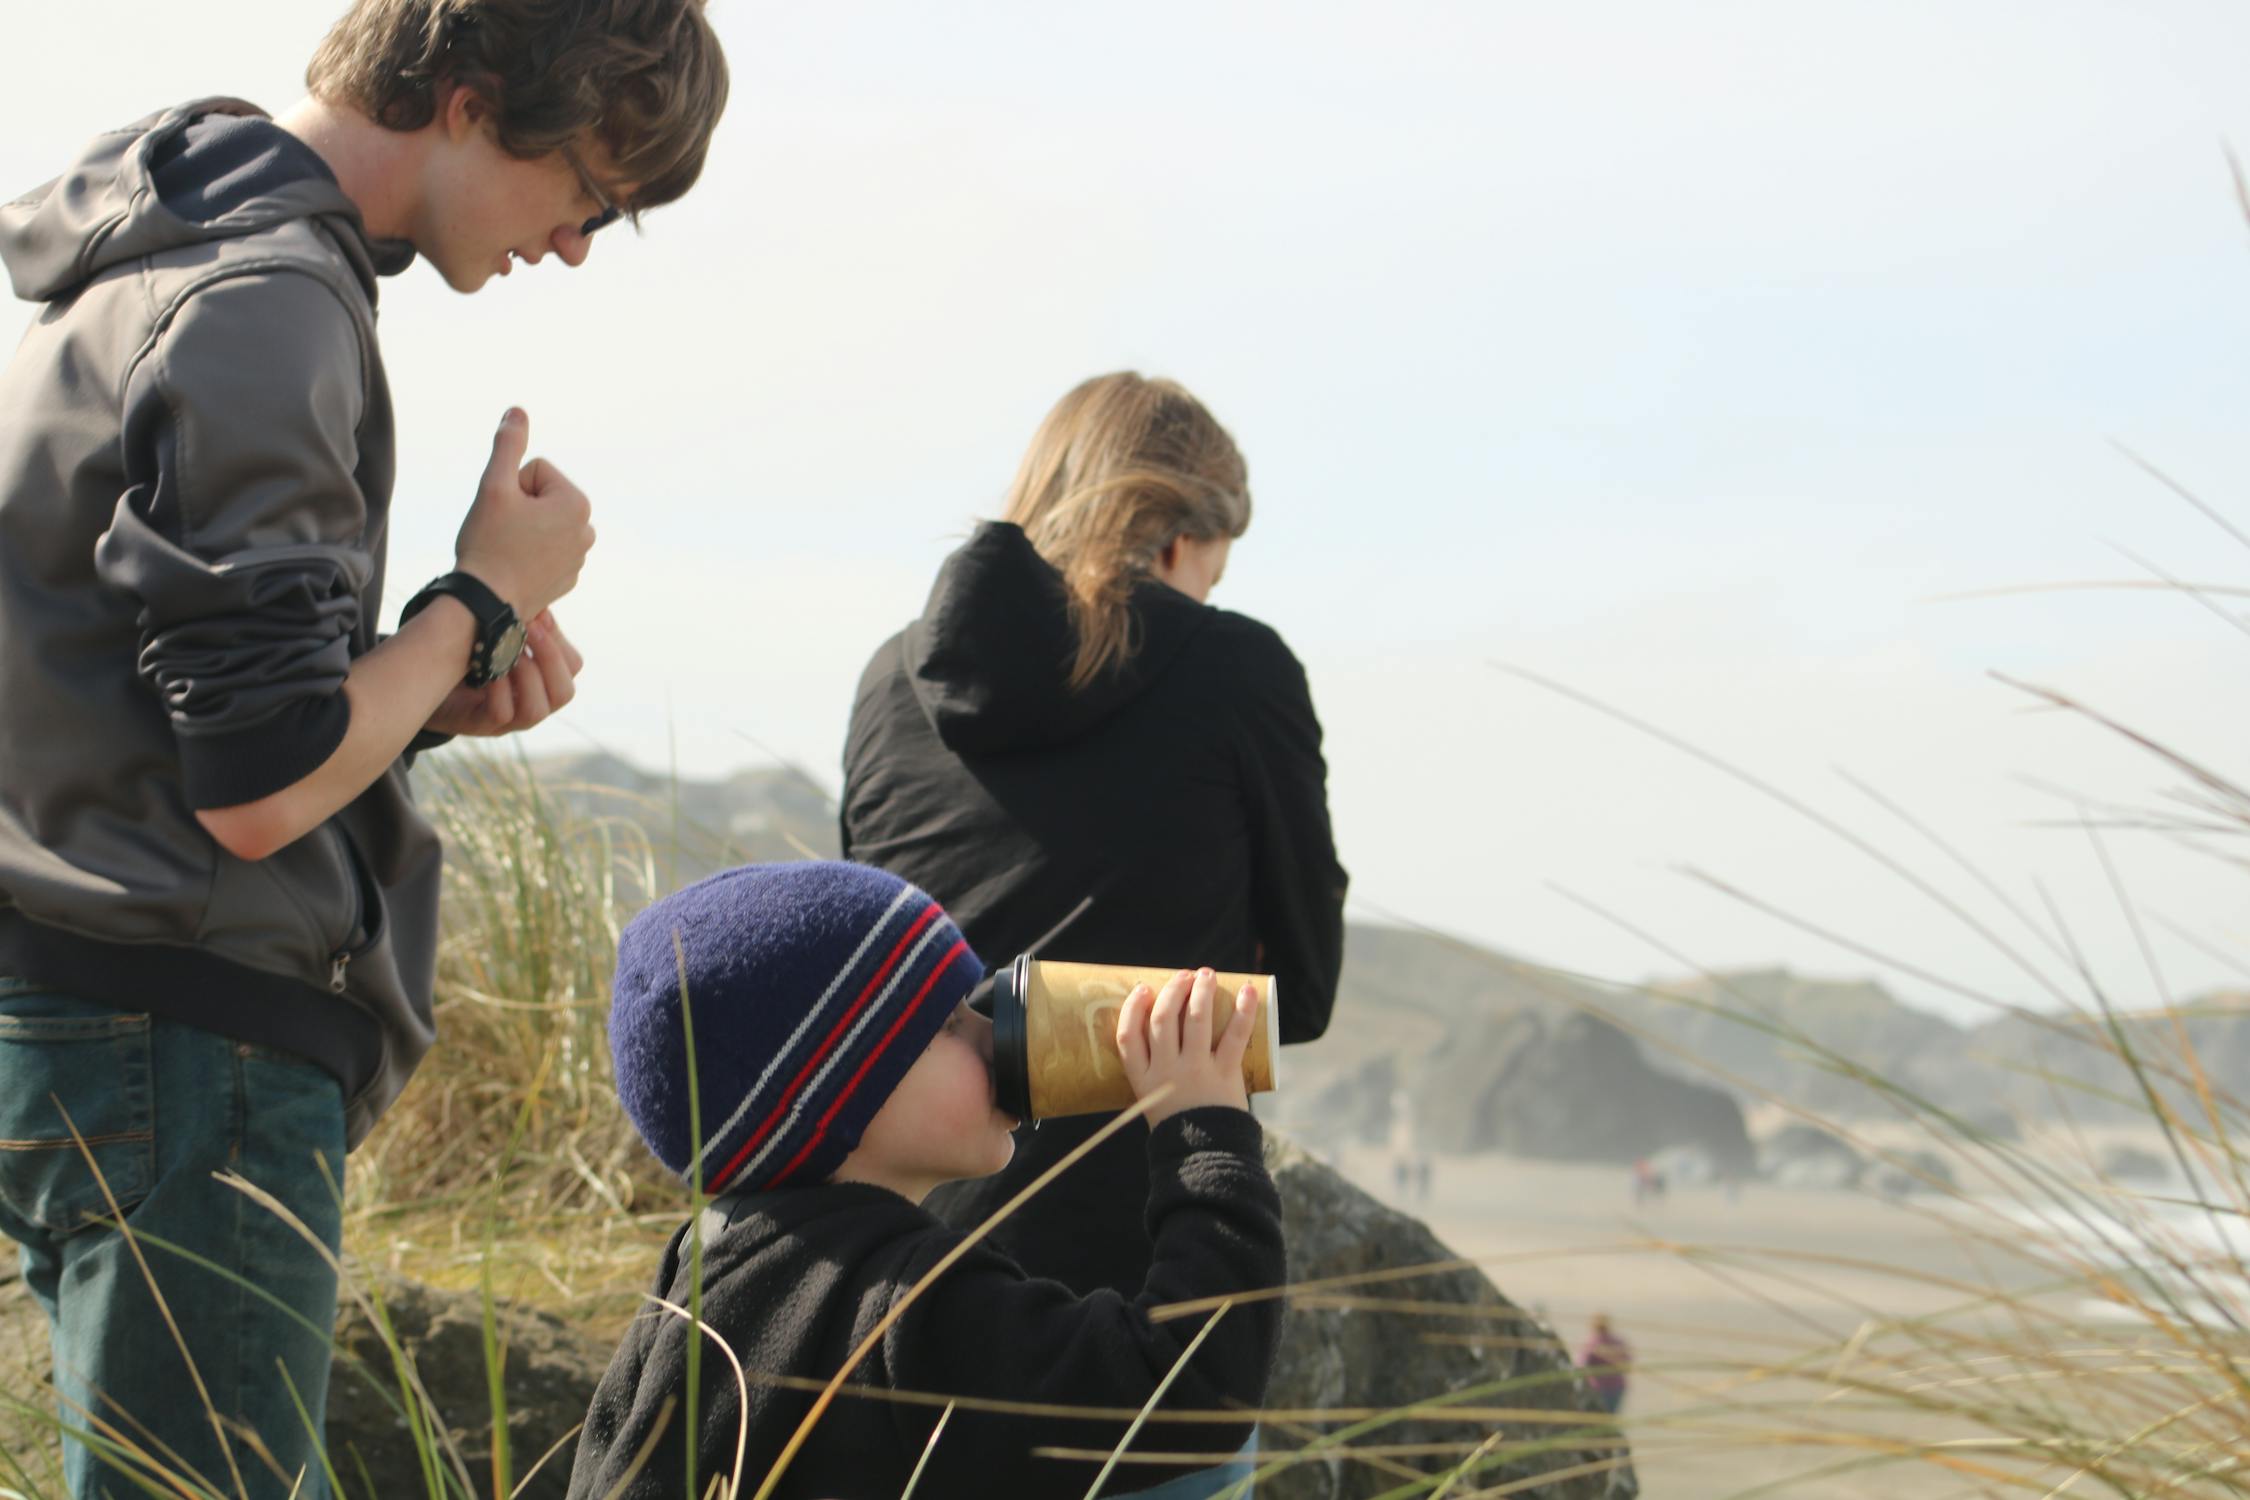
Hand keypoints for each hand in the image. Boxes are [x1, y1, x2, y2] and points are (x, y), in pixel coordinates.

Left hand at [422, 610, 584, 736]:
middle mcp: (532, 702)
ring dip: (524, 676)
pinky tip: (486, 669)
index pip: (573, 666)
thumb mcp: (498, 631)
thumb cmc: (468, 651)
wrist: (425, 679)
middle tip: (528, 628)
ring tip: (507, 650)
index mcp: (542, 678)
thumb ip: (521, 621)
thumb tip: (540, 601)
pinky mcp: (481, 725)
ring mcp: (509, 720)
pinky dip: (497, 689)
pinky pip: (501, 715)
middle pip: (563, 693)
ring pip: (537, 710)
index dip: (558, 639)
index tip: (537, 614)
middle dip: (549, 657)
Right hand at [452, 409, 595, 618]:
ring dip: (521, 529)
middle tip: (502, 533)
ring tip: (507, 551)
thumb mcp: (494, 485)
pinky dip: (526, 553)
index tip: (503, 513)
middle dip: (518, 507)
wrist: (485, 604)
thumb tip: (518, 411)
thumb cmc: (488, 543)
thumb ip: (509, 444)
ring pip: (539, 523)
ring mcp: (579, 558)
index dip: (510, 486)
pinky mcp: (567, 578)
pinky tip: (514, 568)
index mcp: (577, 503)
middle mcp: (587, 530)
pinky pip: (542, 549)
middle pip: (541, 496)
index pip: (536, 471)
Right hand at [1115, 968, 1258, 1125]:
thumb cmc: (1182, 1126)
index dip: (1133, 1008)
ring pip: (1195, 1019)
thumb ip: (1156, 1072)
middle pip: (1162, 1020)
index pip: (1128, 1036)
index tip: (1143, 989)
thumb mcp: (1154, 1101)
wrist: (1207, 1157)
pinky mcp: (1225, 1073)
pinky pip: (1234, 1035)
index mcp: (1142, 1079)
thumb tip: (1170, 1028)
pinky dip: (1243, 1010)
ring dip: (1201, 991)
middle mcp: (1165, 1071)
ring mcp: (1195, 1071)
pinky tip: (1247, 990)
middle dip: (1172, 991)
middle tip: (1184, 976)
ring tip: (1206, 974)